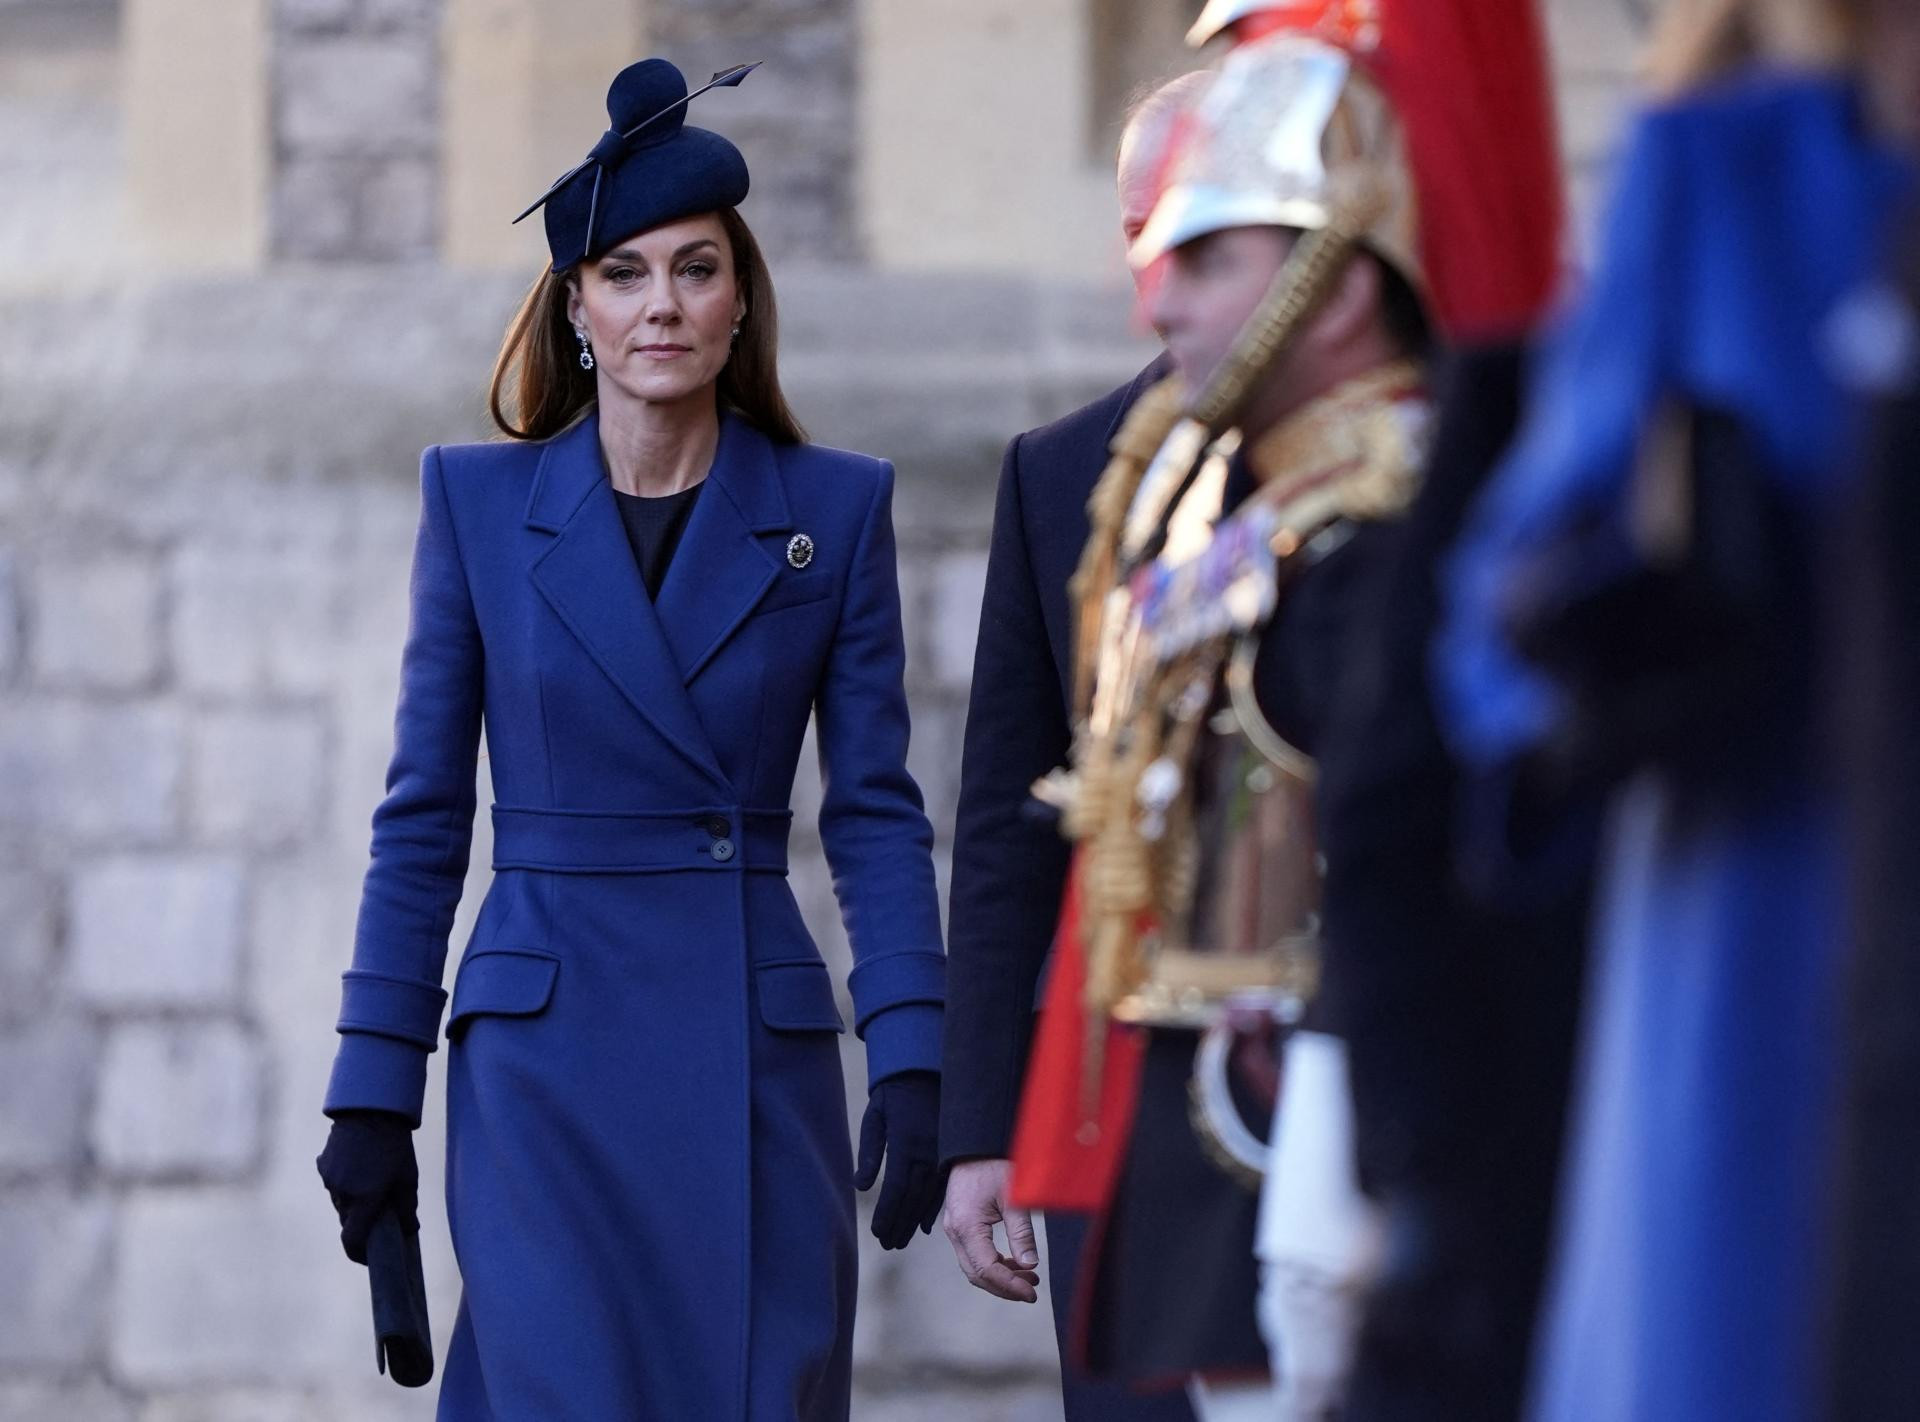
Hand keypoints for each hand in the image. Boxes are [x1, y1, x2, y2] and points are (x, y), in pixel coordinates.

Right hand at [316, 1110, 419, 1264]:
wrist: (370, 1109)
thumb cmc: (395, 1145)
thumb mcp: (408, 1178)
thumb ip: (407, 1209)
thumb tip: (410, 1231)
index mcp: (363, 1201)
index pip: (352, 1242)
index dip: (360, 1255)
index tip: (370, 1258)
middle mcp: (342, 1194)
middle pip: (349, 1222)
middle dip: (363, 1224)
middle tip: (381, 1213)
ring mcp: (329, 1180)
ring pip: (341, 1203)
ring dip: (354, 1201)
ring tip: (373, 1182)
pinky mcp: (323, 1166)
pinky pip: (334, 1184)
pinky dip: (346, 1184)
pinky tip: (361, 1167)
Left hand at [853, 1071, 943, 1249]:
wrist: (924, 1071)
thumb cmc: (892, 1094)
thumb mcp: (874, 1117)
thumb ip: (869, 1152)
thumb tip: (860, 1185)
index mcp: (905, 1144)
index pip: (895, 1189)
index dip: (887, 1214)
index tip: (878, 1233)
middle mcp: (926, 1152)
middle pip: (912, 1198)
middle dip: (900, 1224)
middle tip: (890, 1245)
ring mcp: (940, 1153)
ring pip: (928, 1195)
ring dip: (915, 1221)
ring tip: (904, 1240)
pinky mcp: (948, 1152)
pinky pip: (942, 1186)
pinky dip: (934, 1206)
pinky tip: (927, 1224)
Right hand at [940, 1157, 1040, 1302]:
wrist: (975, 1144)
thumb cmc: (994, 1164)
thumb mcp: (1014, 1197)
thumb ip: (1021, 1233)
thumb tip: (1030, 1265)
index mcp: (966, 1226)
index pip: (987, 1269)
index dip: (1010, 1285)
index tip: (1032, 1293)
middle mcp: (955, 1232)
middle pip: (977, 1274)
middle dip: (1004, 1287)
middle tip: (1032, 1291)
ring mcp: (954, 1229)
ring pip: (974, 1267)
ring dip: (1000, 1278)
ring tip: (1029, 1279)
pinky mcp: (959, 1225)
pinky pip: (974, 1255)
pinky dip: (993, 1264)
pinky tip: (1015, 1264)